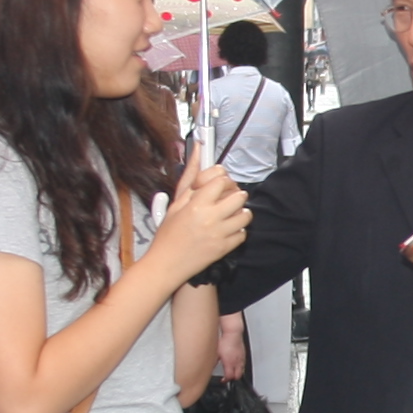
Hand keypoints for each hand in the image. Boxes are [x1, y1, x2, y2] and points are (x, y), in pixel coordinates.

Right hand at [149, 156, 249, 276]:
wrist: (166, 264)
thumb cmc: (168, 234)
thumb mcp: (176, 203)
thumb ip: (190, 176)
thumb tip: (198, 149)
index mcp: (196, 204)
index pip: (222, 180)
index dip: (221, 180)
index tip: (217, 185)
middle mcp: (210, 217)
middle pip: (239, 195)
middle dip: (234, 195)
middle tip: (225, 199)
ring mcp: (219, 234)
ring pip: (246, 215)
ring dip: (239, 213)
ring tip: (228, 215)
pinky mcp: (224, 248)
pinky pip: (243, 234)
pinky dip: (237, 231)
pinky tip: (226, 230)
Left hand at [214, 310, 248, 381]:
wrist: (232, 333)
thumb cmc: (225, 341)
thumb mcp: (216, 353)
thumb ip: (213, 362)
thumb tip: (208, 366)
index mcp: (230, 363)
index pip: (229, 376)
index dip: (226, 380)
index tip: (223, 380)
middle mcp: (237, 362)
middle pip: (238, 376)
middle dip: (233, 378)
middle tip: (228, 377)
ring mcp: (241, 358)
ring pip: (242, 370)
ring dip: (237, 372)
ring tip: (232, 371)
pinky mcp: (244, 354)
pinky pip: (243, 363)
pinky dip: (240, 366)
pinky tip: (236, 363)